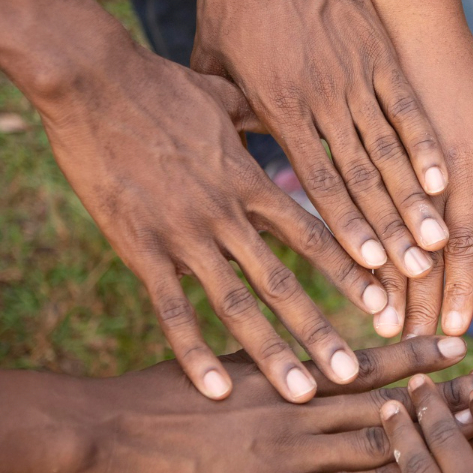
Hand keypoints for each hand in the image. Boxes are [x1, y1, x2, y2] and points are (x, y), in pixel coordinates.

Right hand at [38, 38, 386, 402]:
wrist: (90, 80)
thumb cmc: (156, 83)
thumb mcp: (222, 95)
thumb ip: (256, 116)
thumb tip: (278, 108)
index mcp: (249, 180)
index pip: (313, 233)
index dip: (349, 270)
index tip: (382, 303)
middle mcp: (225, 214)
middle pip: (283, 282)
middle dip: (321, 330)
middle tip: (355, 374)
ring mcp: (183, 235)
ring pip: (236, 304)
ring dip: (272, 352)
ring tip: (302, 393)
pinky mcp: (139, 248)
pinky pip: (171, 310)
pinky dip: (194, 352)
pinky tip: (216, 390)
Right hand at [63, 335, 468, 472]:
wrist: (105, 435)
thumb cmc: (154, 396)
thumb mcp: (219, 365)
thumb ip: (267, 366)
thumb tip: (298, 363)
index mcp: (285, 371)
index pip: (367, 361)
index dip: (419, 356)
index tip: (463, 346)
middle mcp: (298, 405)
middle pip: (390, 402)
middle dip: (446, 400)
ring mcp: (289, 452)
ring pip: (377, 444)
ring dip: (430, 444)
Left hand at [194, 0, 450, 279]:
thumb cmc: (231, 0)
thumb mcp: (214, 65)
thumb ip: (229, 117)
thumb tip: (231, 164)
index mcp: (278, 107)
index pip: (317, 182)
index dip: (346, 229)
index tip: (370, 269)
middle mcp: (322, 98)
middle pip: (360, 177)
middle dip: (389, 230)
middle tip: (415, 276)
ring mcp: (356, 73)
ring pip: (390, 148)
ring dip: (415, 199)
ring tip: (436, 242)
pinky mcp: (379, 51)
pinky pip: (407, 106)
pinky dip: (427, 144)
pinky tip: (446, 181)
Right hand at [374, 27, 472, 337]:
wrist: (406, 8)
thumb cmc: (460, 70)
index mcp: (470, 164)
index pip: (471, 241)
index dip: (465, 290)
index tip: (464, 334)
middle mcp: (431, 169)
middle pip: (431, 250)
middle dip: (426, 302)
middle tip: (420, 351)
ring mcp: (389, 162)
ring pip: (390, 234)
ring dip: (391, 283)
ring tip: (384, 325)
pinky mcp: (351, 156)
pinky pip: (351, 201)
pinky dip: (353, 239)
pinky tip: (352, 273)